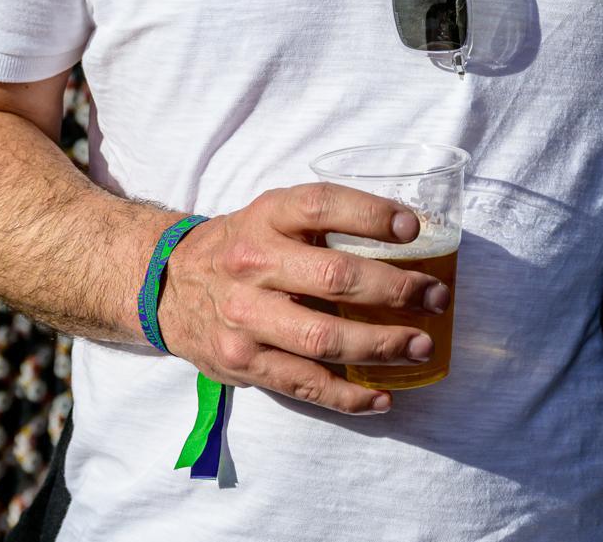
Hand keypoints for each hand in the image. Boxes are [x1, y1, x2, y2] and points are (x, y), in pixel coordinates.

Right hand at [155, 184, 450, 415]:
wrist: (167, 285)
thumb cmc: (241, 247)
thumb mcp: (272, 215)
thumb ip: (324, 223)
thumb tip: (409, 235)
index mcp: (266, 217)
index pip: (322, 206)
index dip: (370, 215)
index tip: (413, 229)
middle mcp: (253, 264)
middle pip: (333, 278)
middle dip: (395, 290)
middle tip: (436, 296)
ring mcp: (245, 318)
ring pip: (323, 338)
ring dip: (381, 345)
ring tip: (421, 346)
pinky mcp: (243, 362)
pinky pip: (303, 384)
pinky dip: (347, 395)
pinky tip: (381, 397)